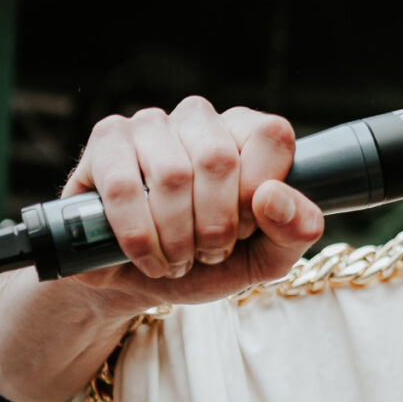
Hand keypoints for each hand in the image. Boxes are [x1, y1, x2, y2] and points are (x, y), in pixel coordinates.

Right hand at [62, 99, 323, 308]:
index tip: (243, 232)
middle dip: (216, 225)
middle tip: (208, 253)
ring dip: (176, 236)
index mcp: (246, 132)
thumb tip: (274, 197)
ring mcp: (150, 124)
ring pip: (172, 174)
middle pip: (219, 158)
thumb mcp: (264, 258)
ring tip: (177, 260)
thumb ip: (296, 231)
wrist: (134, 283)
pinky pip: (124, 186)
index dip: (257, 196)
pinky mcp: (106, 141)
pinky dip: (138, 236)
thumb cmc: (203, 262)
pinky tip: (146, 258)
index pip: (272, 136)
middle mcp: (200, 118)